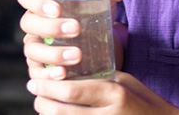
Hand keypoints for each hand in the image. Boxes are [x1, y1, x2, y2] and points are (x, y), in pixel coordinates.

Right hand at [17, 0, 125, 79]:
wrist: (94, 41)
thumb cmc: (90, 14)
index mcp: (41, 1)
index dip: (36, 2)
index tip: (57, 8)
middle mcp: (33, 23)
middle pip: (28, 23)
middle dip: (50, 27)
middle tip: (76, 29)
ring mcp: (33, 46)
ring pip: (32, 50)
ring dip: (53, 53)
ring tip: (77, 55)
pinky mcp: (38, 67)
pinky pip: (36, 72)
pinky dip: (48, 75)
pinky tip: (64, 74)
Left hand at [26, 71, 178, 114]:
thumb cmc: (144, 101)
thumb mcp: (123, 81)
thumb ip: (97, 77)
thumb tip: (66, 68)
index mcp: (114, 94)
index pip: (70, 91)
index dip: (47, 86)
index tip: (34, 80)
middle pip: (60, 112)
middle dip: (42, 102)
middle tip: (35, 92)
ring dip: (48, 114)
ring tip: (42, 104)